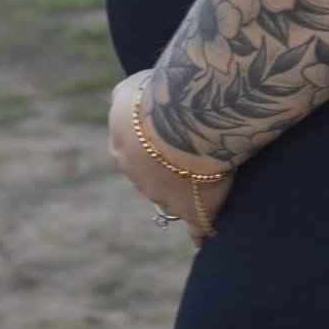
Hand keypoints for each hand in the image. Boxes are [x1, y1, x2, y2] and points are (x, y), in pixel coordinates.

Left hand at [107, 72, 235, 241]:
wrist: (185, 118)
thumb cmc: (159, 98)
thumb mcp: (131, 89)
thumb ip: (126, 96)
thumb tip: (125, 98)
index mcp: (123, 149)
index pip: (135, 155)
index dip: (151, 150)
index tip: (163, 146)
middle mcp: (140, 178)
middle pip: (153, 180)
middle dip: (166, 175)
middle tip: (186, 166)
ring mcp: (167, 197)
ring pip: (174, 201)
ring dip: (185, 198)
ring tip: (201, 198)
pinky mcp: (194, 209)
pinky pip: (198, 227)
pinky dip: (201, 233)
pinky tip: (204, 240)